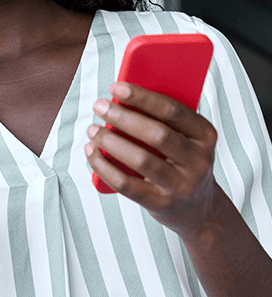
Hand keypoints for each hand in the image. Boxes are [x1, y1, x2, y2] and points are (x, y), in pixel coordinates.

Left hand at [85, 82, 218, 239]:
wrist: (198, 209)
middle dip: (122, 117)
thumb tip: (120, 98)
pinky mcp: (161, 204)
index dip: (142, 97)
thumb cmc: (181, 161)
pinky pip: (126, 184)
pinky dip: (104, 167)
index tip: (115, 87)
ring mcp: (181, 185)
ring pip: (140, 160)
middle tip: (99, 105)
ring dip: (110, 141)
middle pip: (156, 134)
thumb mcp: (185, 137)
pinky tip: (91, 152)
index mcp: (204, 135)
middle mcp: (198, 161)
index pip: (172, 110)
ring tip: (93, 129)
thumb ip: (162, 119)